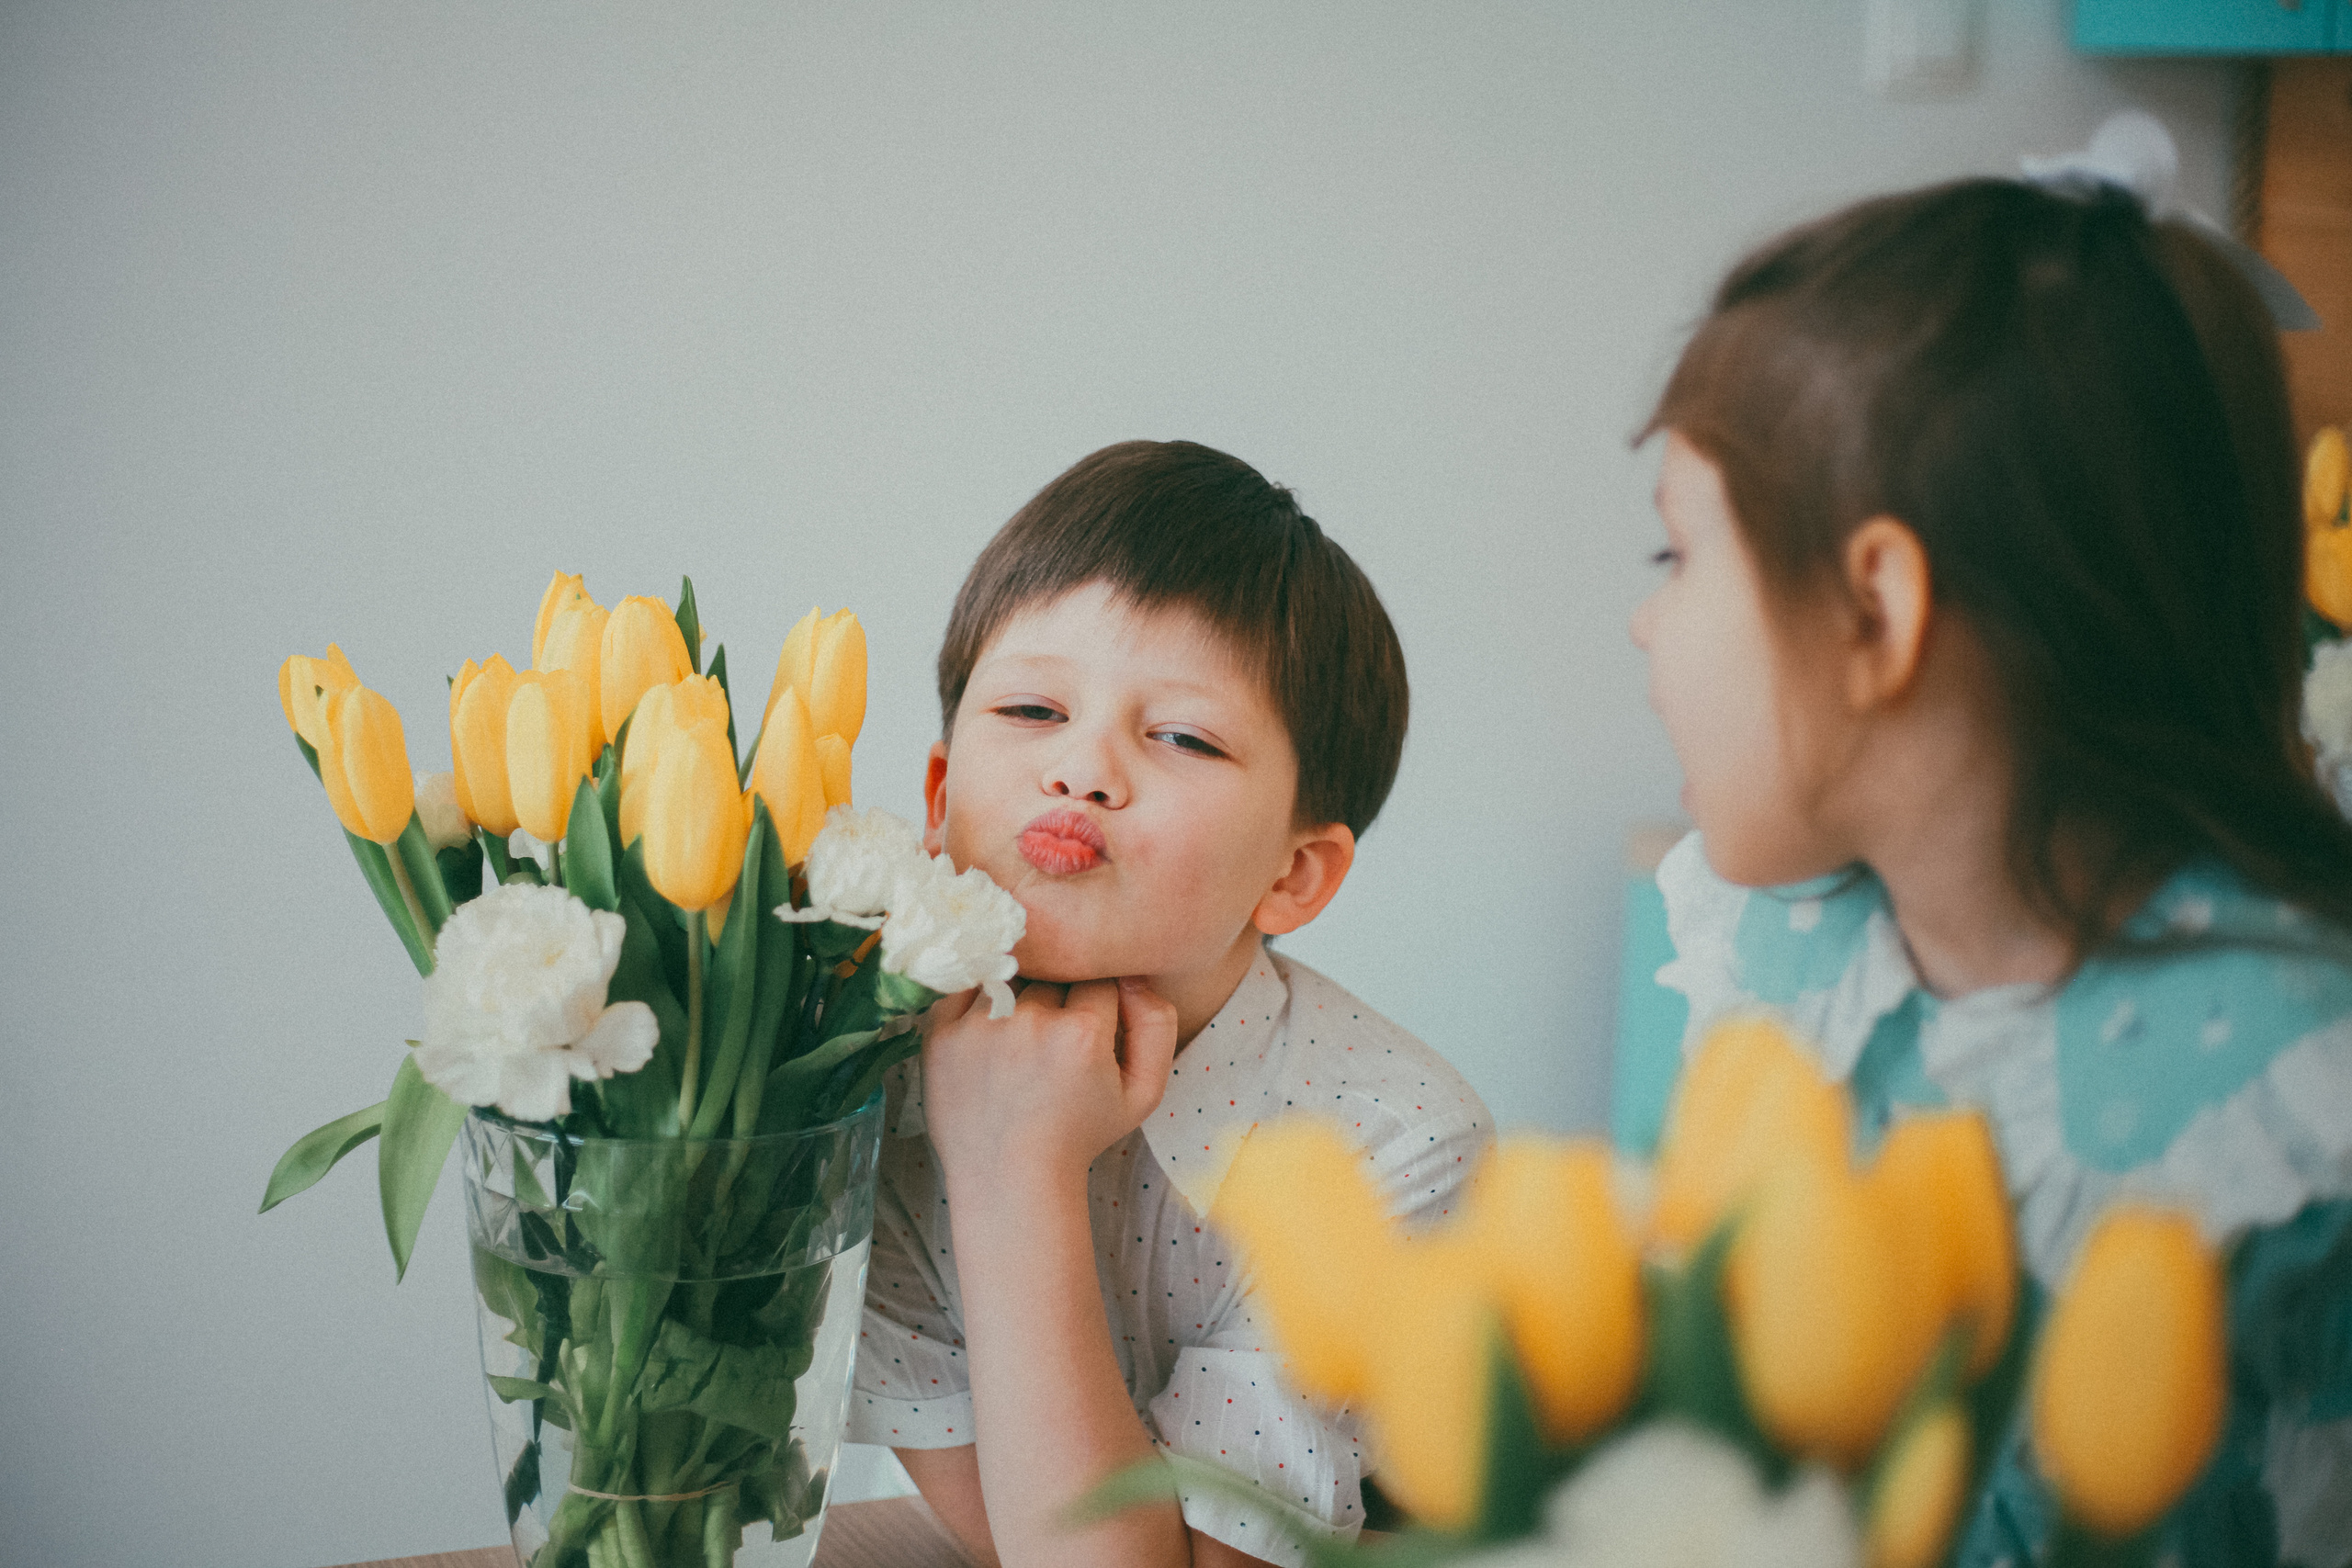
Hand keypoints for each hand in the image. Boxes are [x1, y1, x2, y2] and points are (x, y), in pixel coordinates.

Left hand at [920, 976, 1179, 1189]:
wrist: (1010, 1178)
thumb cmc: (1079, 1136)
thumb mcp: (1143, 1093)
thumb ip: (1157, 1026)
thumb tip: (1135, 976)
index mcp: (1082, 1033)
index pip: (1099, 978)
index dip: (1099, 1002)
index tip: (1090, 1030)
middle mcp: (1030, 1022)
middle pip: (1053, 973)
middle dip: (1059, 997)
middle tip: (1054, 1039)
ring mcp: (980, 1026)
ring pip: (1010, 977)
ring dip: (1018, 997)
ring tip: (1021, 1038)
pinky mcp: (941, 1034)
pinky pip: (963, 988)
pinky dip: (976, 1001)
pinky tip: (988, 1030)